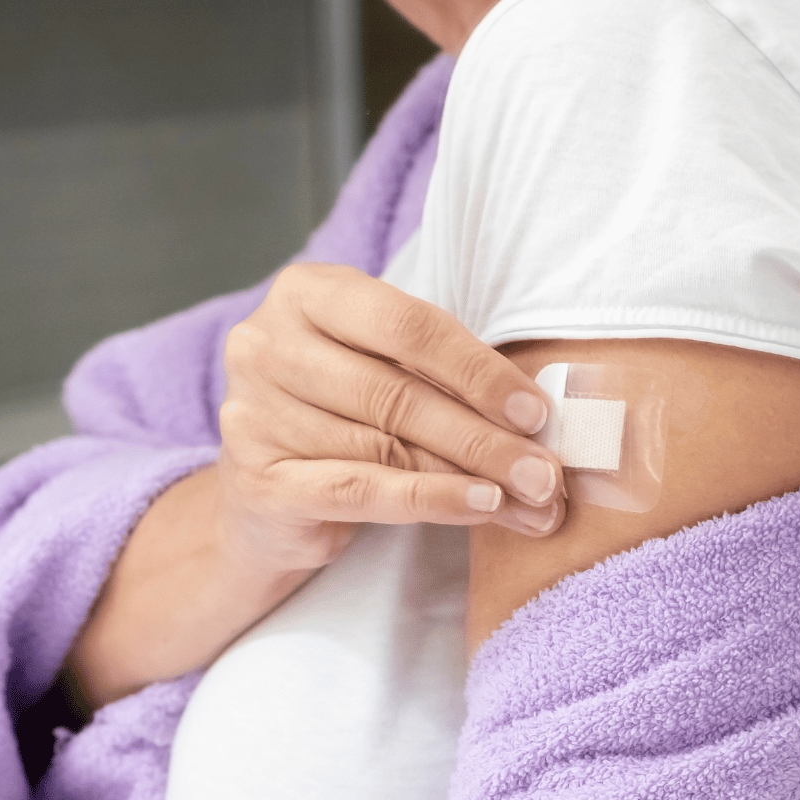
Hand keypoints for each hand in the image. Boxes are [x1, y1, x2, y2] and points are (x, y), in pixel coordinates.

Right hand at [216, 261, 566, 575]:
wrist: (264, 499)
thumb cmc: (340, 417)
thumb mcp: (384, 370)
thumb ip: (442, 377)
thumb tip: (537, 419)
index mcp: (304, 294)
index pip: (406, 324)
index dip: (478, 370)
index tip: (536, 412)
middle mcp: (265, 346)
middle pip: (397, 392)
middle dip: (484, 435)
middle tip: (546, 472)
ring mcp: (253, 415)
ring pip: (387, 446)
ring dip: (471, 477)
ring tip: (530, 501)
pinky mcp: (259, 482)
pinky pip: (361, 490)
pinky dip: (430, 500)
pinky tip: (479, 506)